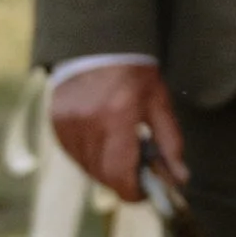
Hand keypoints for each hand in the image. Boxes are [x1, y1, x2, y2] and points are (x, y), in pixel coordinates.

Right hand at [50, 60, 184, 198]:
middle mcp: (88, 123)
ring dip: (106, 169)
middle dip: (123, 180)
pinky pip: (74, 155)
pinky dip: (90, 156)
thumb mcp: (160, 104)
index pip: (119, 174)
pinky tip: (103, 139)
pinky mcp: (56, 123)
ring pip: (87, 168)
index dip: (133, 192)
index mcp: (118, 117)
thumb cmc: (135, 74)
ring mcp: (68, 124)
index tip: (146, 192)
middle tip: (138, 168)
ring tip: (121, 147)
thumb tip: (179, 180)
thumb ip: (170, 144)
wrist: (100, 44)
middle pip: (103, 176)